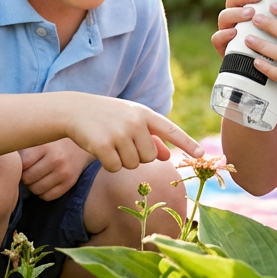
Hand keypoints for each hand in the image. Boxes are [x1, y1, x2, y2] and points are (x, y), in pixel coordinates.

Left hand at [19, 138, 93, 200]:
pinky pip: (48, 196)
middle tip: (30, 170)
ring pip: (36, 190)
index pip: (22, 165)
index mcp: (45, 146)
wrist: (84, 139)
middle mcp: (56, 159)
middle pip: (28, 179)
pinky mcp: (70, 182)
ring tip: (37, 176)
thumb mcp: (40, 137)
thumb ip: (23, 147)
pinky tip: (45, 182)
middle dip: (25, 176)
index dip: (19, 166)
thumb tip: (5, 160)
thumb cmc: (54, 139)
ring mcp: (64, 172)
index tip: (23, 162)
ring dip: (33, 185)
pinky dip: (43, 192)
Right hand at [64, 95, 203, 172]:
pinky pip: (115, 167)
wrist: (74, 110)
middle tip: (122, 142)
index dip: (187, 143)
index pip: (170, 130)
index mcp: (144, 114)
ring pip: (133, 164)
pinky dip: (108, 164)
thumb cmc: (108, 117)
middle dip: (137, 156)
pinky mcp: (103, 145)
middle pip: (149, 156)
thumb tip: (168, 156)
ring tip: (110, 142)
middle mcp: (135, 122)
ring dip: (122, 160)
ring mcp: (119, 133)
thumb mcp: (131, 121)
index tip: (201, 155)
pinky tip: (100, 149)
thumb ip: (151, 138)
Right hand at [211, 0, 262, 57]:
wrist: (270, 75)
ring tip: (251, 13)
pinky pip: (217, 39)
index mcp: (248, 7)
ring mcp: (228, 31)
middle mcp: (236, 17)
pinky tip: (234, 33)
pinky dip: (224, 35)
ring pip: (224, 16)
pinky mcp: (225, 48)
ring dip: (236, 12)